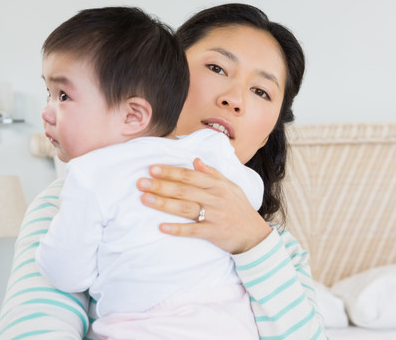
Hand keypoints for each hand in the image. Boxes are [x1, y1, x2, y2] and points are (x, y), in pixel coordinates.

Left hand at [136, 158, 271, 253]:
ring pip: (185, 208)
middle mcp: (215, 198)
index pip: (190, 176)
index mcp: (217, 185)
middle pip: (183, 190)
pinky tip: (161, 227)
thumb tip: (195, 160)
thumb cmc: (239, 208)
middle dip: (161, 185)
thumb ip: (212, 173)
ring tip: (145, 199)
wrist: (254, 234)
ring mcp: (214, 215)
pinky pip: (193, 230)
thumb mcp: (230, 186)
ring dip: (163, 204)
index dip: (170, 171)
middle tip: (141, 182)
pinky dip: (177, 229)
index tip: (152, 168)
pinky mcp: (213, 233)